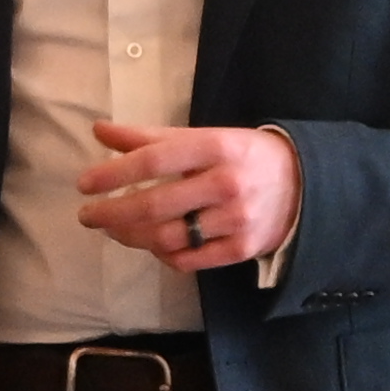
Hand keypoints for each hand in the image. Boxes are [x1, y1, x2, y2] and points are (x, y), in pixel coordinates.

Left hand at [79, 119, 293, 270]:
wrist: (304, 183)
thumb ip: (151, 137)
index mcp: (216, 147)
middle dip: (112, 213)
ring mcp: (237, 220)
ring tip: (113, 229)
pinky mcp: (242, 249)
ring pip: (168, 237)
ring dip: (131, 236)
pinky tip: (151, 244)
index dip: (113, 173)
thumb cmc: (242, 156)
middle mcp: (227, 183)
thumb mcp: (204, 137)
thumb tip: (100, 130)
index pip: (153, 160)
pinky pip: (189, 260)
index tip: (84, 184)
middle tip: (87, 215)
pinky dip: (162, 255)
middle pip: (155, 205)